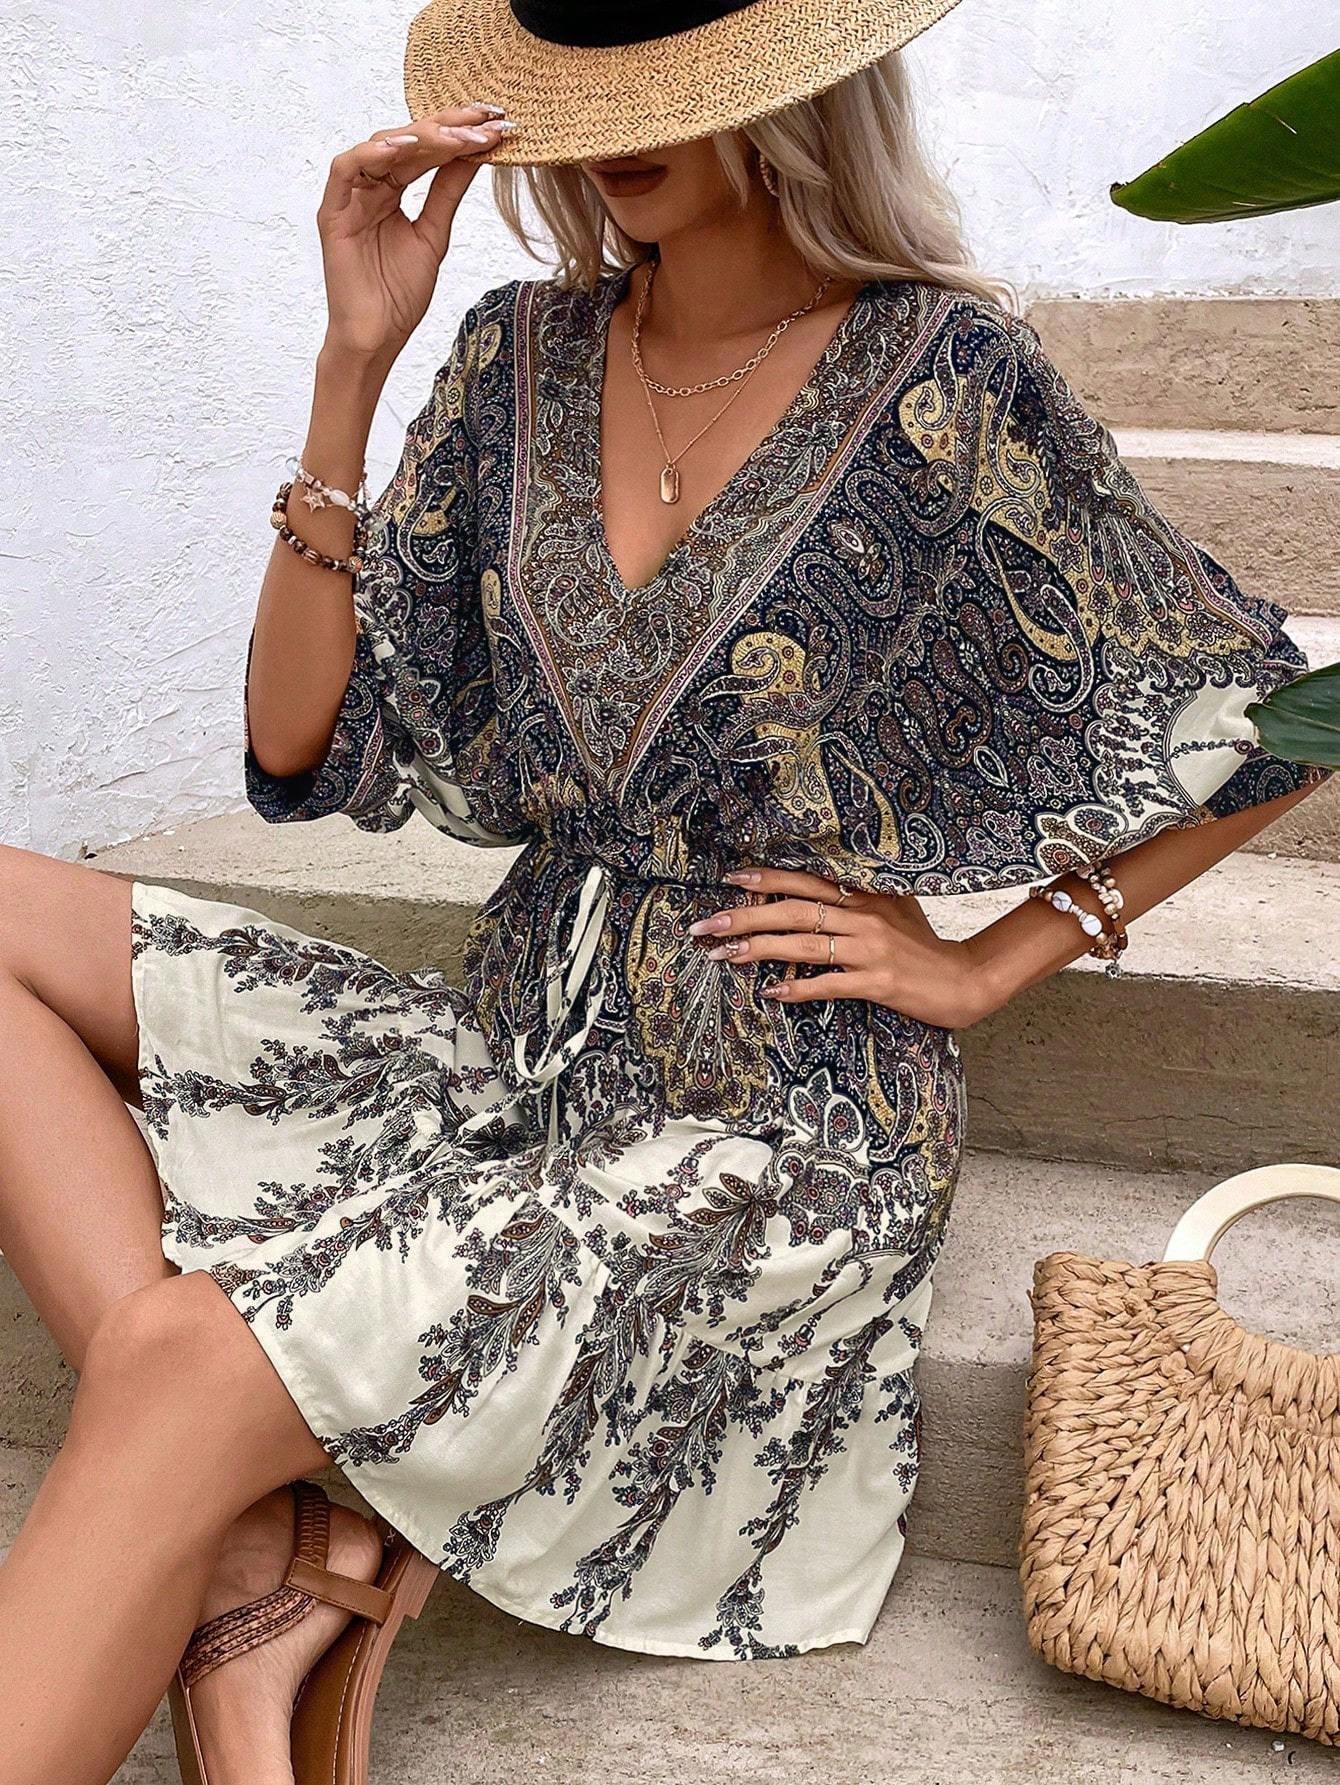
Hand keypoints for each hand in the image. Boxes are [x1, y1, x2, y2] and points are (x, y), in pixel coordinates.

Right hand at [317, 105, 514, 363]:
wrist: (376, 338)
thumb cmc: (399, 296)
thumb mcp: (435, 235)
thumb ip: (448, 192)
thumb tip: (476, 154)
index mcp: (391, 191)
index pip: (426, 150)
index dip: (458, 132)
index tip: (495, 122)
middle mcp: (369, 187)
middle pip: (407, 141)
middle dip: (447, 126)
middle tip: (484, 118)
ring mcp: (349, 198)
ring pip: (380, 148)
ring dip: (419, 137)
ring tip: (455, 135)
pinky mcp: (333, 214)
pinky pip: (345, 170)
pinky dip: (371, 154)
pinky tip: (404, 146)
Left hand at [687, 868, 1000, 1029]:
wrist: (966, 979)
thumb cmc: (924, 947)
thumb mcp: (894, 909)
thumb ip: (858, 898)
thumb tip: (815, 892)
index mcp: (865, 895)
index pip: (806, 881)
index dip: (766, 879)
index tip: (730, 879)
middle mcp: (865, 917)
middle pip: (793, 911)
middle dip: (745, 916)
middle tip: (706, 925)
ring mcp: (871, 949)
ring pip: (804, 945)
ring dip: (758, 950)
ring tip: (724, 955)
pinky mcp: (879, 981)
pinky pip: (830, 983)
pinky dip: (798, 987)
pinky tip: (771, 992)